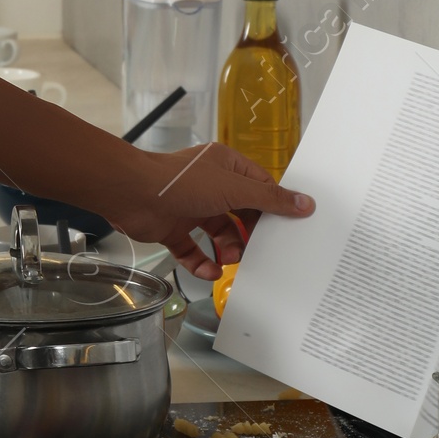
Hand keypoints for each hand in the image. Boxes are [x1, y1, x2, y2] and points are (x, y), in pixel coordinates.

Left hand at [116, 141, 313, 276]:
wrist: (132, 194)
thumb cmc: (181, 183)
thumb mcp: (233, 189)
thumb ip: (269, 199)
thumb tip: (305, 203)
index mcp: (225, 166)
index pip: (259, 186)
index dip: (273, 207)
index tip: (287, 227)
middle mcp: (210, 185)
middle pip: (241, 213)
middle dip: (249, 233)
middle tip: (257, 249)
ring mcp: (190, 208)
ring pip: (219, 234)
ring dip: (228, 249)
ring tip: (231, 259)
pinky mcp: (173, 229)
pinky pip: (194, 250)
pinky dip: (202, 263)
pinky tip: (209, 271)